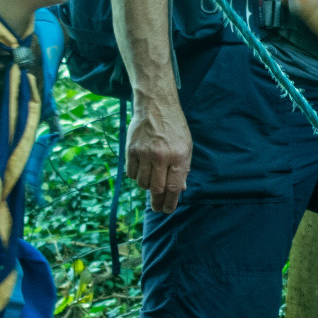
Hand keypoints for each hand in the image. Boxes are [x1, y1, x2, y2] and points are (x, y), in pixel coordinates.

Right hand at [127, 92, 192, 212]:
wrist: (156, 106)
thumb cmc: (174, 128)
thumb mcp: (186, 146)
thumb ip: (183, 168)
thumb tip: (179, 190)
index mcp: (179, 156)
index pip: (173, 187)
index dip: (170, 203)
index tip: (167, 210)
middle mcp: (161, 156)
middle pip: (156, 189)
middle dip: (157, 203)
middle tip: (158, 208)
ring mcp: (144, 153)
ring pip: (142, 183)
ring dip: (147, 187)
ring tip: (152, 182)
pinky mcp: (131, 150)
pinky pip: (131, 174)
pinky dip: (136, 176)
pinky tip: (142, 171)